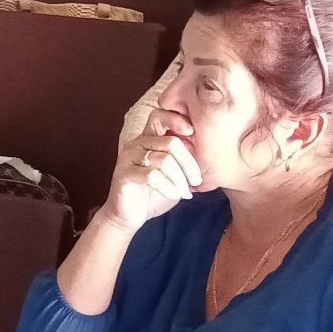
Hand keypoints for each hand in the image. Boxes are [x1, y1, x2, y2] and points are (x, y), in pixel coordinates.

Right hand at [100, 108, 201, 233]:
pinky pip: (152, 176)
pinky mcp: (123, 174)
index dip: (176, 119)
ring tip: (185, 192)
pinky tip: (174, 195)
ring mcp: (128, 158)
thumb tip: (208, 151)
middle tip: (196, 180)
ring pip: (164, 160)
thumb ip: (184, 161)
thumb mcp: (174, 175)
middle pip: (171, 143)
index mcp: (148, 139)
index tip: (193, 132)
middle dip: (190, 164)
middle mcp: (136, 144)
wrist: (129, 215)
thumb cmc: (154, 194)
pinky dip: (168, 187)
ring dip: (180, 179)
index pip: (160, 115)